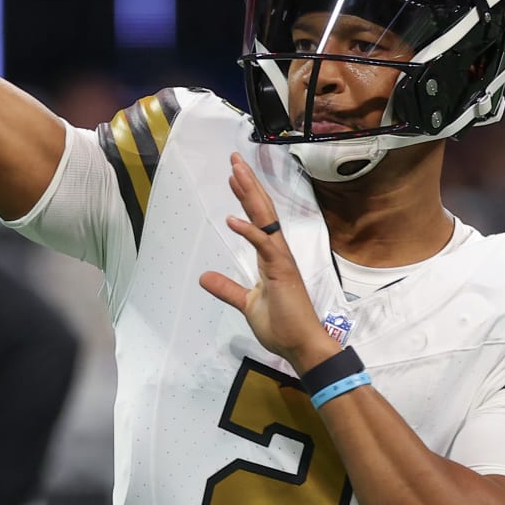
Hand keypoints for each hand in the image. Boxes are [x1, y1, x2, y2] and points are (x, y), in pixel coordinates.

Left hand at [199, 154, 338, 372]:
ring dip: (250, 195)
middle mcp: (277, 252)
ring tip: (236, 172)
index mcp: (270, 257)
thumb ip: (228, 289)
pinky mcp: (282, 271)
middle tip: (234, 160)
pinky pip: (264, 246)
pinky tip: (233, 219)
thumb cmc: (280, 325)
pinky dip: (249, 231)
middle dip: (247, 184)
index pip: (257, 220)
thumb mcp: (246, 303)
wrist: (299, 344)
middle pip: (261, 210)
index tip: (234, 177)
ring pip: (265, 220)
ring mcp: (281, 259)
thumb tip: (204, 277)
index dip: (245, 197)